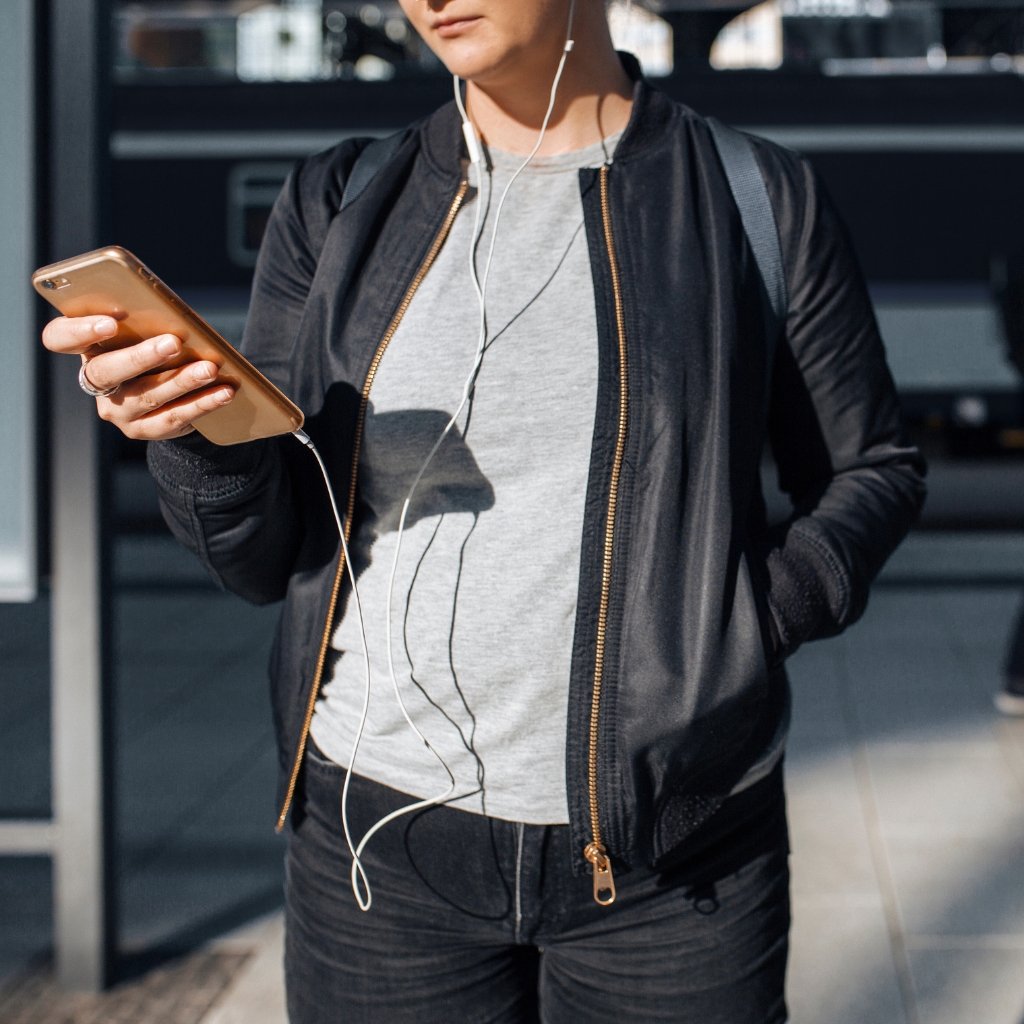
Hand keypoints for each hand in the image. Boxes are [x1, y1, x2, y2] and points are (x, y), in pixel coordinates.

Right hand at [41, 315, 234, 439]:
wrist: (167, 395)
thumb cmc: (155, 348)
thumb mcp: (146, 332)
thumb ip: (149, 322)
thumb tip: (179, 318)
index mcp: (87, 346)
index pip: (59, 337)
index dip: (80, 330)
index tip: (110, 322)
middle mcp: (95, 381)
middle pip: (107, 370)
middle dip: (142, 356)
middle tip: (174, 342)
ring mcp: (116, 410)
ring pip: (146, 396)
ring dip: (182, 381)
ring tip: (211, 369)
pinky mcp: (141, 430)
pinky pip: (172, 419)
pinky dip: (202, 404)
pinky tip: (224, 393)